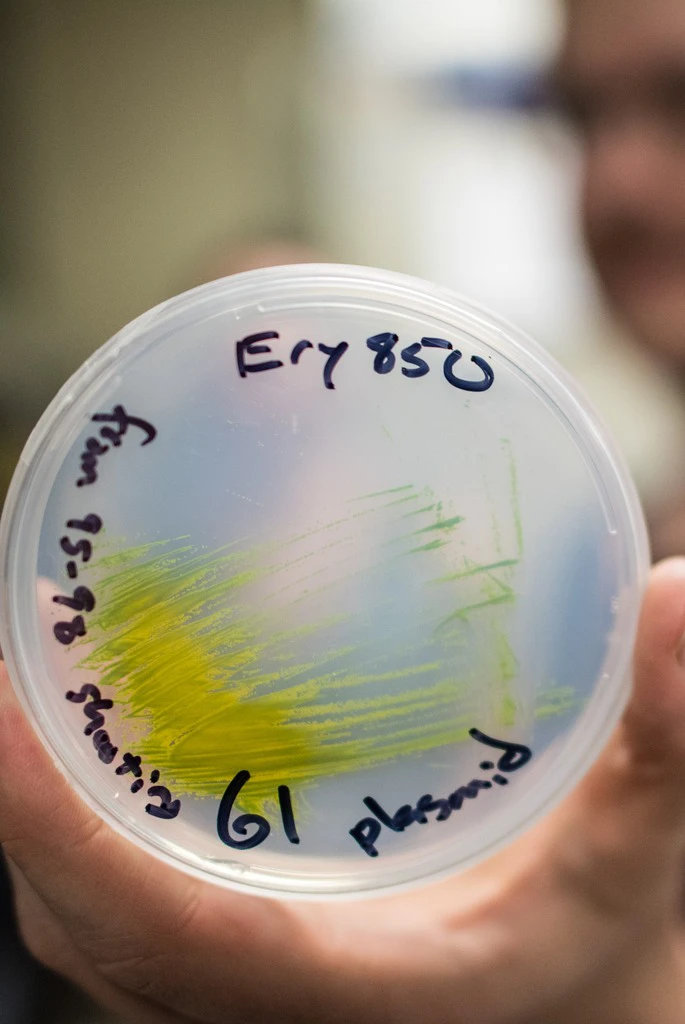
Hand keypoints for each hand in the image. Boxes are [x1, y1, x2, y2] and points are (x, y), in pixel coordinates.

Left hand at [2, 560, 684, 1023]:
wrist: (565, 1017)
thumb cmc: (590, 945)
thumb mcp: (639, 851)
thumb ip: (667, 736)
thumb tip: (680, 593)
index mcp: (345, 997)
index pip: (161, 936)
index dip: (54, 829)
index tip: (5, 693)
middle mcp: (259, 1011)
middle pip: (83, 922)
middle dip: (26, 787)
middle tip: (39, 623)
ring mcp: (228, 997)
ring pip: (84, 920)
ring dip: (43, 795)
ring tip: (58, 650)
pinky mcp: (226, 967)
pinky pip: (114, 906)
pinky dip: (84, 817)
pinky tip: (116, 718)